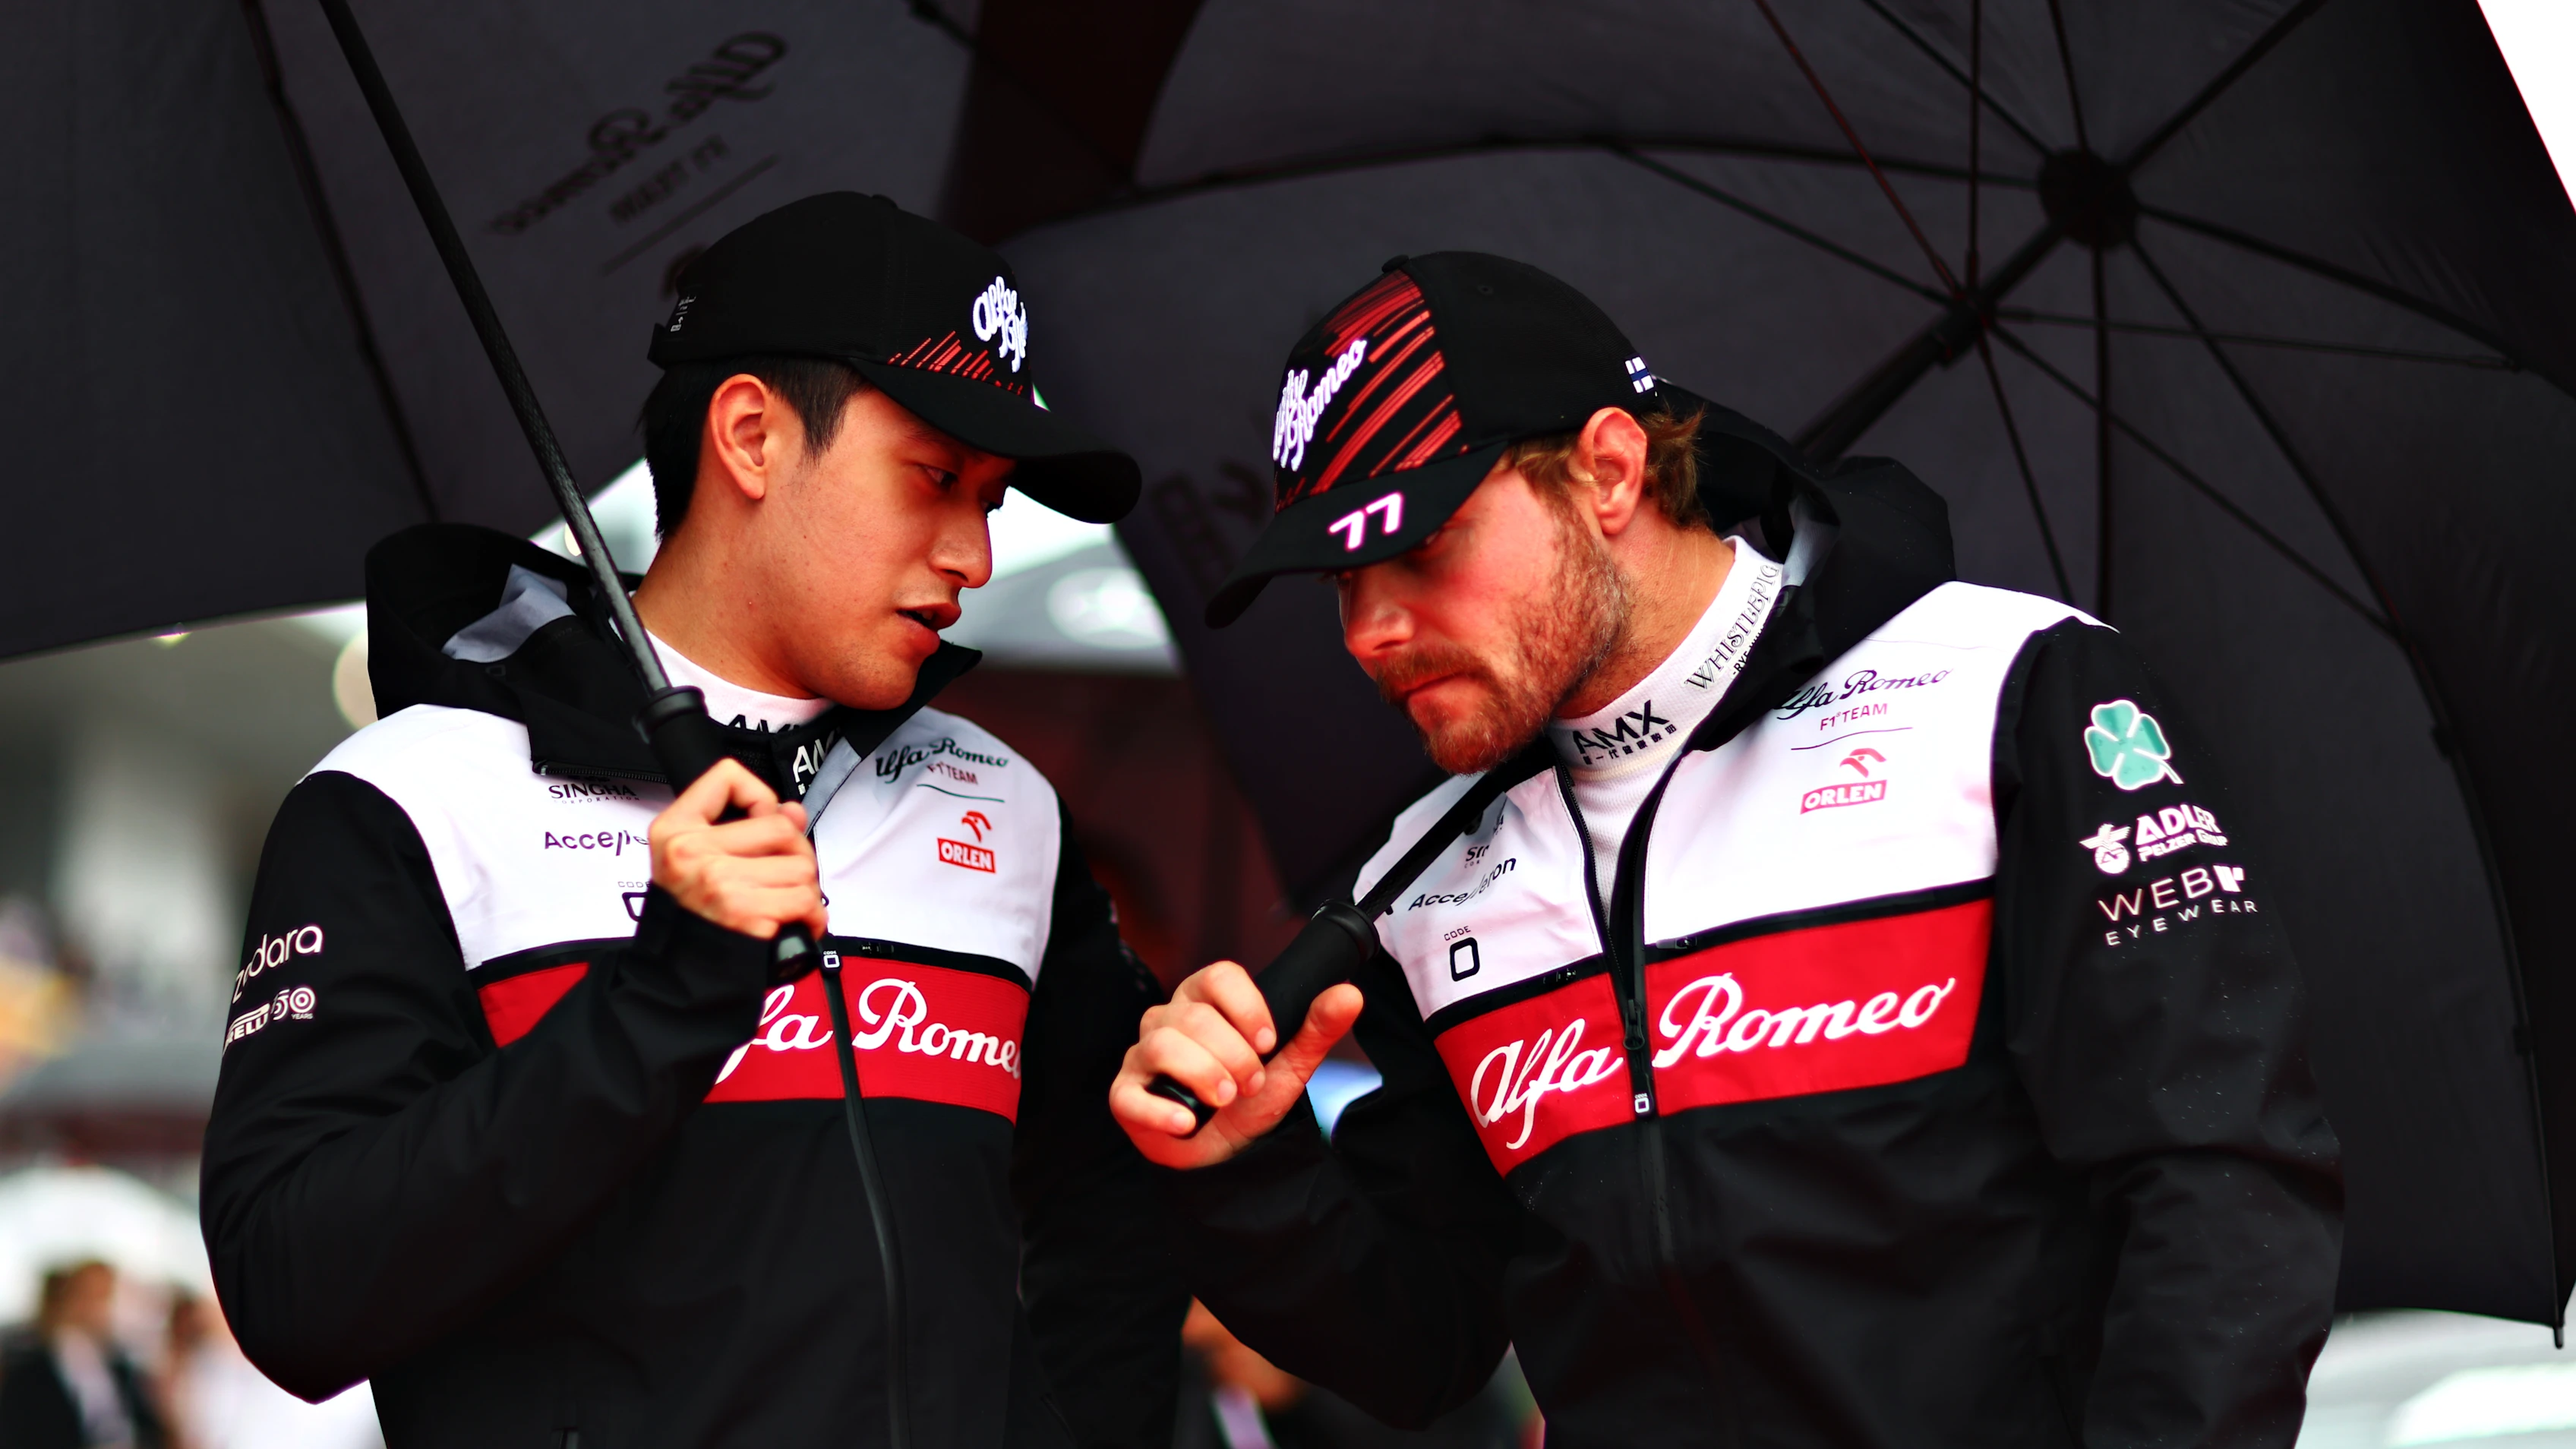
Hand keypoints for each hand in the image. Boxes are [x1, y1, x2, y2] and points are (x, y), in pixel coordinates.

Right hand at [647, 759, 827, 940]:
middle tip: (782, 877)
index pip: (726, 776)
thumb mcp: (695, 860)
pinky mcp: (745, 914)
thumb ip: (743, 825)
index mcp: (675, 830)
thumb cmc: (692, 919)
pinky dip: (812, 916)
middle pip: (781, 826)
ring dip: (805, 890)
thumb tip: (792, 811)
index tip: (761, 821)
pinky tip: (796, 923)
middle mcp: (692, 852)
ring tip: (783, 904)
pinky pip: (806, 900)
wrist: (680, 975)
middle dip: (796, 853)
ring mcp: (719, 882)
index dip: (758, 797)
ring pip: (802, 865)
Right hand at [1109, 960, 1363, 1168]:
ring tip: (1225, 1100)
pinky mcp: (1124, 1095)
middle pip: (1195, 1017)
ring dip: (1204, 1076)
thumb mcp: (1289, 1064)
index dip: (1248, 1008)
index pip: (1218, 976)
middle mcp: (1167, 1019)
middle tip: (1251, 1085)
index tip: (1268, 1043)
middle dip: (1235, 1056)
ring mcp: (1140, 1056)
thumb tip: (1350, 994)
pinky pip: (1131, 1096)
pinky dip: (1162, 1111)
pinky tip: (1188, 1123)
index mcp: (1204, 1001)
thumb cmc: (1250, 1099)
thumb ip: (1316, 1027)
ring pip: (1163, 1045)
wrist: (1226, 1153)